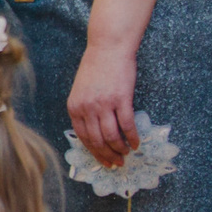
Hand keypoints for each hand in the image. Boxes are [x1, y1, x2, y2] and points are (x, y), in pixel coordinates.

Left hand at [67, 40, 140, 166]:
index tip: (103, 162)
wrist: (108, 48)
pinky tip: (136, 143)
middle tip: (117, 164)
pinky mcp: (121, 99)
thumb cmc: (96, 68)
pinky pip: (127, 125)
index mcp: (74, 107)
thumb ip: (84, 110)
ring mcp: (104, 104)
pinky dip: (132, 137)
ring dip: (121, 149)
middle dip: (108, 156)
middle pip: (97, 141)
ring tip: (127, 154)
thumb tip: (93, 133)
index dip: (95, 153)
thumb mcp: (81, 91)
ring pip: (112, 136)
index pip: (83, 138)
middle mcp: (87, 108)